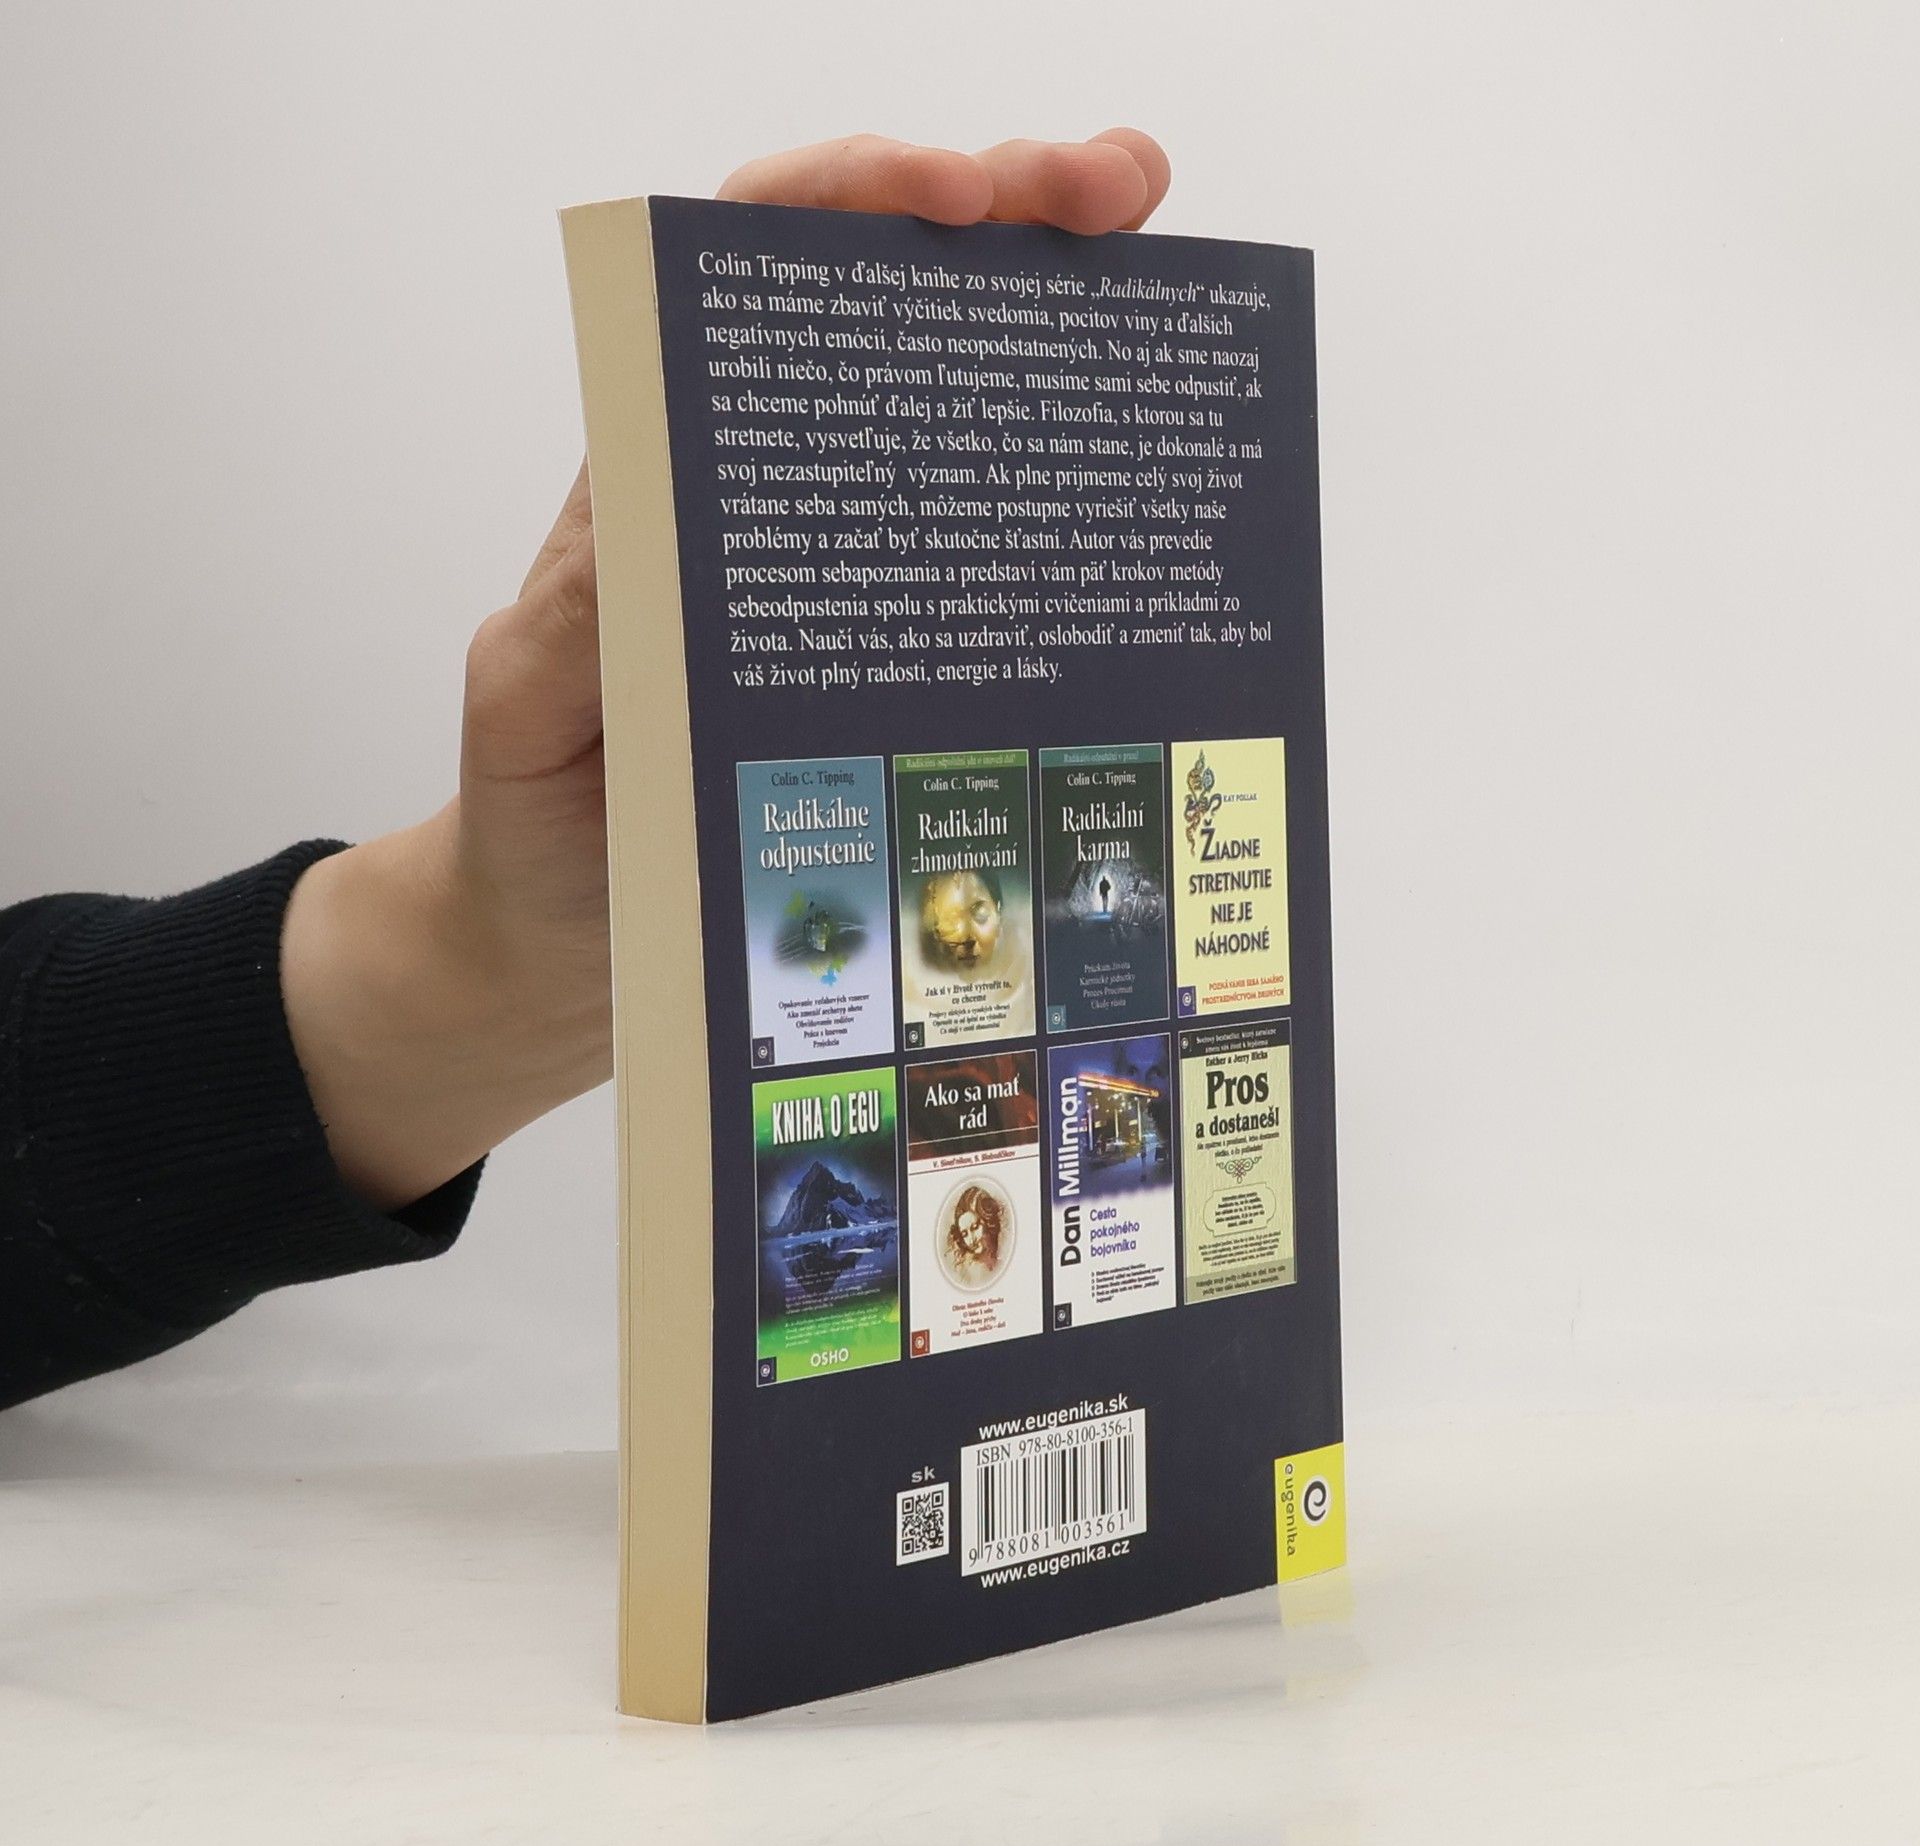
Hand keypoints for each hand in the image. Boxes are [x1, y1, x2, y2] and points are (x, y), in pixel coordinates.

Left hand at [281, 130, 1172, 1211]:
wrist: (565, 954)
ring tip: (1168, 285)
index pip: (751, 276)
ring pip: (961, 417)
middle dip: (1008, 220)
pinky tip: (1145, 490)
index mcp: (666, 479)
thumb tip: (650, 527)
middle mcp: (767, 503)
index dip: (849, 200)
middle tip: (1120, 195)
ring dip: (1066, 334)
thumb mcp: (529, 720)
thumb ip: (573, 631)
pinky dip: (1074, 507)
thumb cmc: (530, 831)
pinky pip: (994, 561)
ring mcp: (848, 581)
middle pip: (886, 308)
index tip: (955, 193)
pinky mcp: (902, 663)